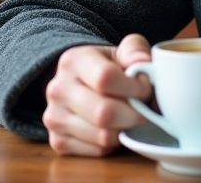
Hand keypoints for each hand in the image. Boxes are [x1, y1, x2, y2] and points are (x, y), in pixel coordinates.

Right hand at [42, 34, 153, 155]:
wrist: (83, 83)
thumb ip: (135, 49)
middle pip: (104, 113)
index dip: (134, 87)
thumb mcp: (123, 50)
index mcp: (73, 61)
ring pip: (102, 136)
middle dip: (134, 114)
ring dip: (125, 129)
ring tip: (129, 116)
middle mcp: (58, 89)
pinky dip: (114, 143)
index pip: (105, 78)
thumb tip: (142, 62)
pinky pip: (98, 151)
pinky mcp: (58, 142)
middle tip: (144, 110)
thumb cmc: (110, 67)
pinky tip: (115, 128)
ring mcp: (54, 117)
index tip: (146, 89)